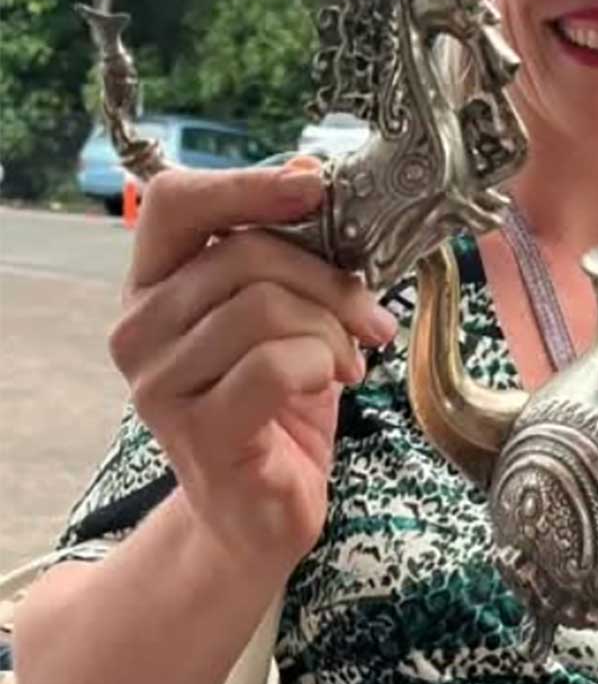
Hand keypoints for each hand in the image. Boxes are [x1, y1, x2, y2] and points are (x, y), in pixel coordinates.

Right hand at [108, 158, 396, 571]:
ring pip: (264, 310)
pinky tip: (335, 384)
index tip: (315, 192)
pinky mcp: (198, 430)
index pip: (176, 203)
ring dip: (331, 331)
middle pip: (244, 256)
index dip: (248, 186)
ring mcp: (160, 383)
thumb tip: (310, 174)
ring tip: (350, 361)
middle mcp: (139, 329)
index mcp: (154, 287)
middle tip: (371, 319)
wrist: (260, 509)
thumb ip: (289, 258)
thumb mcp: (286, 322)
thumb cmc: (276, 409)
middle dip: (330, 282)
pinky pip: (274, 365)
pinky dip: (322, 365)